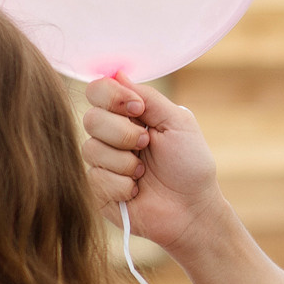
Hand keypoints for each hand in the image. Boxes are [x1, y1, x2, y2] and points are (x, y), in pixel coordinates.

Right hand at [82, 77, 225, 254]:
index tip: (138, 109)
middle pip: (90, 118)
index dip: (111, 96)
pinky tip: (137, 191)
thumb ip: (149, 97)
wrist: (193, 209)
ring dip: (125, 162)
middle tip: (147, 144)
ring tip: (144, 173)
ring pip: (91, 149)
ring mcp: (103, 163)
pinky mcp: (98, 190)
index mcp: (129, 114)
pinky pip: (96, 178)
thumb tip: (117, 73)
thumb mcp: (177, 122)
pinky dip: (122, 185)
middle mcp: (111, 135)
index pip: (98, 91)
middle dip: (123, 133)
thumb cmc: (190, 165)